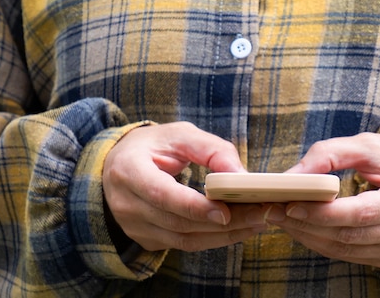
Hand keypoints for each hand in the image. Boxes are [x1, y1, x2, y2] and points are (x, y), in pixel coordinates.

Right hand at [103, 122, 267, 251]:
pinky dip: (213, 239)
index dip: (194, 206)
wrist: (120, 164)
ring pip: (183, 240)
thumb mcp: (181, 135)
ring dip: (223, 235)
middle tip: (259, 214)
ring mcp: (133, 226)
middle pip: (178, 222)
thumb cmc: (154, 146)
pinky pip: (183, 244)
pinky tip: (237, 228)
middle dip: (222, 222)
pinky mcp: (146, 239)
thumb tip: (241, 176)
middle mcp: (126, 204)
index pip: (162, 194)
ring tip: (256, 222)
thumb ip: (211, 150)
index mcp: (129, 170)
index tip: (226, 211)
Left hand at [266, 133, 379, 267]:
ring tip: (280, 217)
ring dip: (307, 235)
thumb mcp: (368, 145)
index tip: (290, 203)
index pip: (361, 213)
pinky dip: (320, 242)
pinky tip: (301, 227)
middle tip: (272, 210)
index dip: (323, 212)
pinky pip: (347, 255)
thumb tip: (291, 175)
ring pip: (343, 250)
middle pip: (348, 235)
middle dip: (305, 223)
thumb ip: (330, 154)